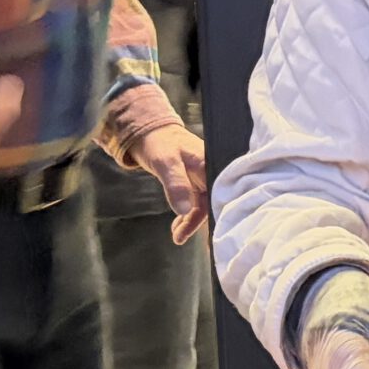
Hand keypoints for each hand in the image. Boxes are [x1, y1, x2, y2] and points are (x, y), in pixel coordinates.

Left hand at [131, 126, 208, 242]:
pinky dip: (187, 215)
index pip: (218, 195)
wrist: (150, 131)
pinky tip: (177, 225)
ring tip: (176, 234)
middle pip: (213, 203)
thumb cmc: (160, 143)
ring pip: (203, 206)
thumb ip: (176, 185)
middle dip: (197, 223)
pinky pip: (196, 203)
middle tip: (180, 237)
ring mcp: (205, 179)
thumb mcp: (166, 162)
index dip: (213, 215)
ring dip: (190, 221)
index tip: (201, 232)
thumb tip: (184, 211)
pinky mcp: (197, 183)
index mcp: (211, 166)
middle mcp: (213, 173)